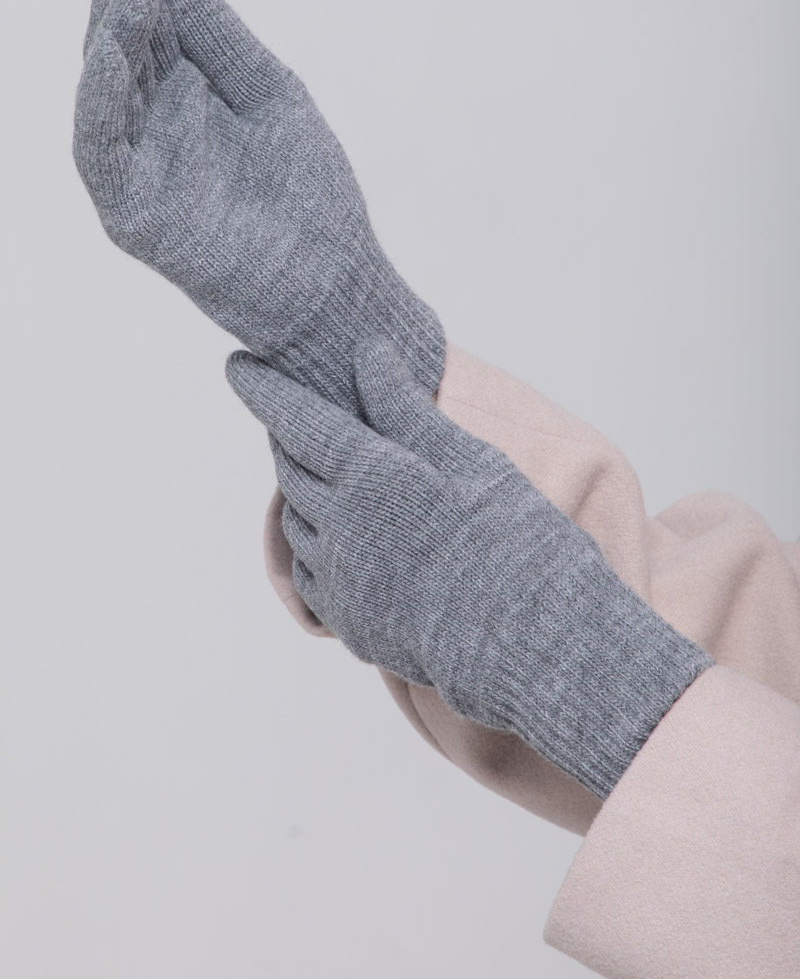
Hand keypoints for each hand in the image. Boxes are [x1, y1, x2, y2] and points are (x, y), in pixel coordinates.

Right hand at [73, 0, 443, 411]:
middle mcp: (155, 128)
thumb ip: (223, 38)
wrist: (334, 282)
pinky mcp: (135, 214)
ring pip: (105, 91)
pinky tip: (112, 48)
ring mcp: (141, 170)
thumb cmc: (309, 197)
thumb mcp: (273, 96)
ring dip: (111, 33)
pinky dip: (99, 101)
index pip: (149, 22)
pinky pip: (101, 151)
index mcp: (187, 97)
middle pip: (121, 46)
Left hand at [225, 336, 712, 798]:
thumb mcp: (469, 459)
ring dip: (300, 489)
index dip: (265, 388)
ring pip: (298, 521)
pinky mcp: (352, 622)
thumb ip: (408, 409)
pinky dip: (313, 545)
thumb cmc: (514, 541)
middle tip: (294, 412)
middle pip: (292, 466)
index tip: (239, 363)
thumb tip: (370, 354)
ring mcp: (342, 579)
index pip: (299, 419)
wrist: (531, 645)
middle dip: (287, 434)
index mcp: (372, 476)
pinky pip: (311, 573)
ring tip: (322, 472)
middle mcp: (342, 527)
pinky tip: (337, 538)